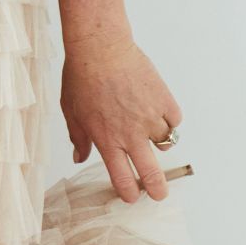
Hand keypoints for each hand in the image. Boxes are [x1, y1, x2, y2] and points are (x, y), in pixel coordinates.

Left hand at [60, 32, 182, 202]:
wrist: (101, 48)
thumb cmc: (81, 77)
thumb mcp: (71, 111)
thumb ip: (78, 138)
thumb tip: (79, 157)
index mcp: (107, 140)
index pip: (121, 178)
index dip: (129, 192)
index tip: (132, 196)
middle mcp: (130, 134)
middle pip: (150, 173)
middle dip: (157, 189)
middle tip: (160, 194)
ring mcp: (149, 117)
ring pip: (165, 143)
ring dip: (160, 143)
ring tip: (152, 134)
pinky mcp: (163, 99)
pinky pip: (174, 119)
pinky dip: (169, 120)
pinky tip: (159, 113)